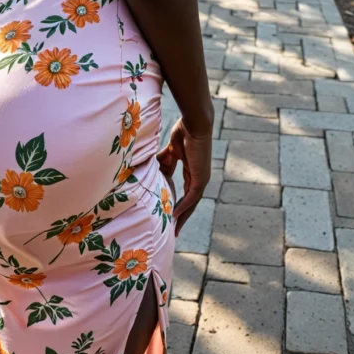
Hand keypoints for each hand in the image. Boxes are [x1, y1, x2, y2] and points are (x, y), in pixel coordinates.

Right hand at [157, 116, 212, 235]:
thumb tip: (152, 169)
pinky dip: (184, 206)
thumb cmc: (184, 131)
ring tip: (174, 228)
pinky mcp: (201, 177)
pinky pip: (192, 195)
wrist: (194, 123)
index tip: (170, 215)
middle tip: (174, 230)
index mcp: (192, 171)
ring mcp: (201, 178)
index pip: (186, 193)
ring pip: (192, 202)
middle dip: (182, 216)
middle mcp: (199, 177)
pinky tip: (175, 215)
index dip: (178, 204)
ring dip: (183, 216)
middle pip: (190, 202)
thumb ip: (164, 161)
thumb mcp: (171, 150)